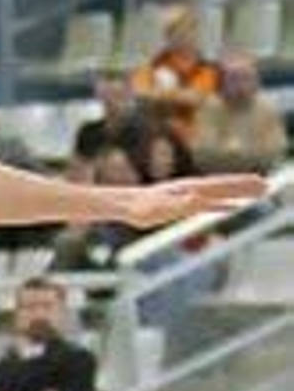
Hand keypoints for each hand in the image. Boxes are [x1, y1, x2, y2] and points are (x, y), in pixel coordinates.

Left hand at [98, 173, 265, 229]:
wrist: (124, 205)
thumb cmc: (139, 208)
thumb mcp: (159, 208)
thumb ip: (179, 204)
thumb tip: (198, 198)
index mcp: (189, 189)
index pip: (220, 186)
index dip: (238, 185)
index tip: (257, 182)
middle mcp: (192, 189)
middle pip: (224, 187)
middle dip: (245, 187)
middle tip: (267, 186)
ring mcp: (189, 196)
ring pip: (219, 194)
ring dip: (238, 194)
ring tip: (258, 193)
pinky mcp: (183, 205)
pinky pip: (208, 205)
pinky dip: (222, 205)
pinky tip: (231, 208)